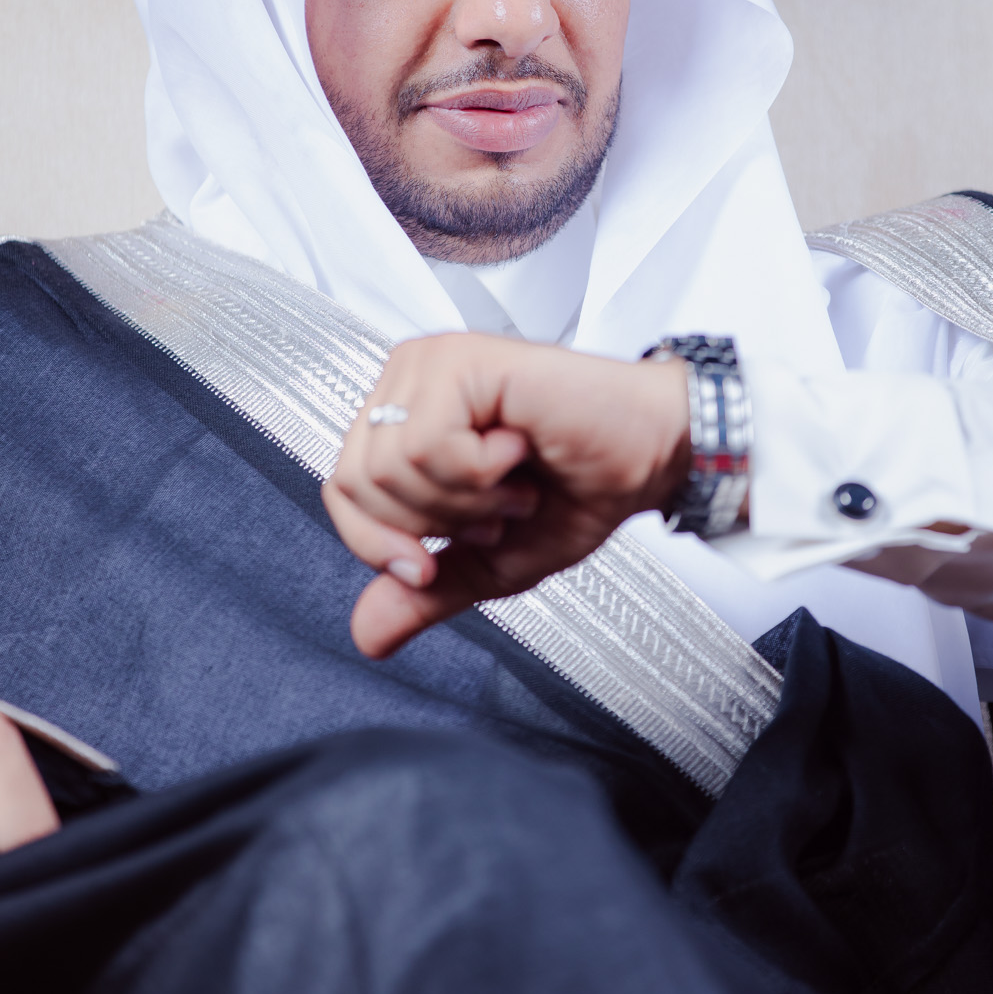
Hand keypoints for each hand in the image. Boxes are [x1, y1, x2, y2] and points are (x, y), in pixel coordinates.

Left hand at [323, 334, 690, 657]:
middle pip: (356, 483)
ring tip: (514, 479)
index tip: (432, 561)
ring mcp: (432, 364)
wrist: (651, 458)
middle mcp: (409, 381)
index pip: (340, 492)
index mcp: (405, 417)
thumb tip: (367, 634)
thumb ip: (426, 590)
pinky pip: (427, 444)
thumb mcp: (489, 560)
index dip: (380, 545)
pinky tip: (519, 449)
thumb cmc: (583, 487)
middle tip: (496, 506)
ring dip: (467, 497)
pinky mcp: (463, 359)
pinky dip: (481, 472)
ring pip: (389, 467)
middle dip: (435, 522)